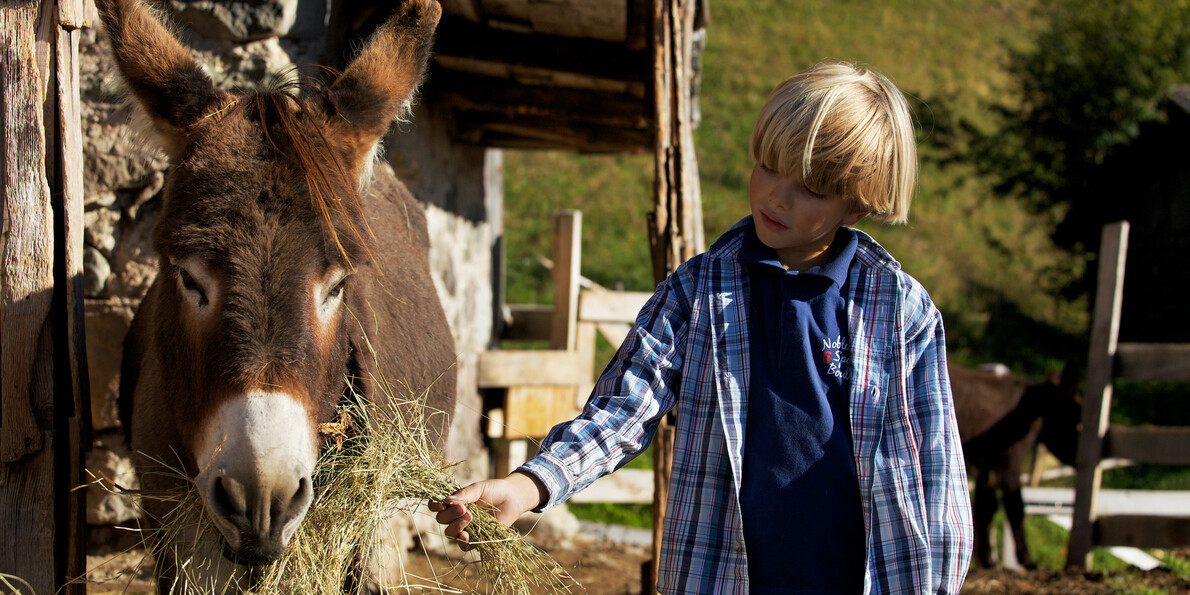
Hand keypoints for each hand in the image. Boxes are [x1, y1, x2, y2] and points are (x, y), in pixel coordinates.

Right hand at [428, 471, 546, 549]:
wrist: (512, 498)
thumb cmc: (494, 490)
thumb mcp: (478, 488)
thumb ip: (464, 495)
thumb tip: (448, 500)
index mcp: (453, 503)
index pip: (436, 506)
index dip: (435, 506)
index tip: (443, 504)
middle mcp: (456, 516)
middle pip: (442, 520)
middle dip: (450, 515)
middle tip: (464, 508)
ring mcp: (465, 528)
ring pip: (450, 533)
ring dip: (456, 527)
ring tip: (470, 517)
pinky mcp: (476, 539)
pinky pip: (463, 546)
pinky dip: (462, 542)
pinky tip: (467, 535)